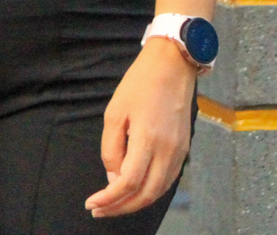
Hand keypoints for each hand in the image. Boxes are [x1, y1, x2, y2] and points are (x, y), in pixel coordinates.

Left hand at [87, 39, 196, 217]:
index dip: (109, 198)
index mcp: (148, 140)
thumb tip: (113, 177)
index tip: (92, 203)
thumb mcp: (115, 113)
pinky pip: (167, 180)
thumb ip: (111, 149)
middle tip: (99, 210)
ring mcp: (179, 152)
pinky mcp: (184, 150)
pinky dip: (150, 191)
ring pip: (158, 191)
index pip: (127, 182)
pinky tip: (135, 191)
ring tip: (114, 205)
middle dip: (121, 207)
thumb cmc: (139, 84)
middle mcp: (168, 151)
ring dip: (135, 203)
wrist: (172, 66)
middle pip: (145, 194)